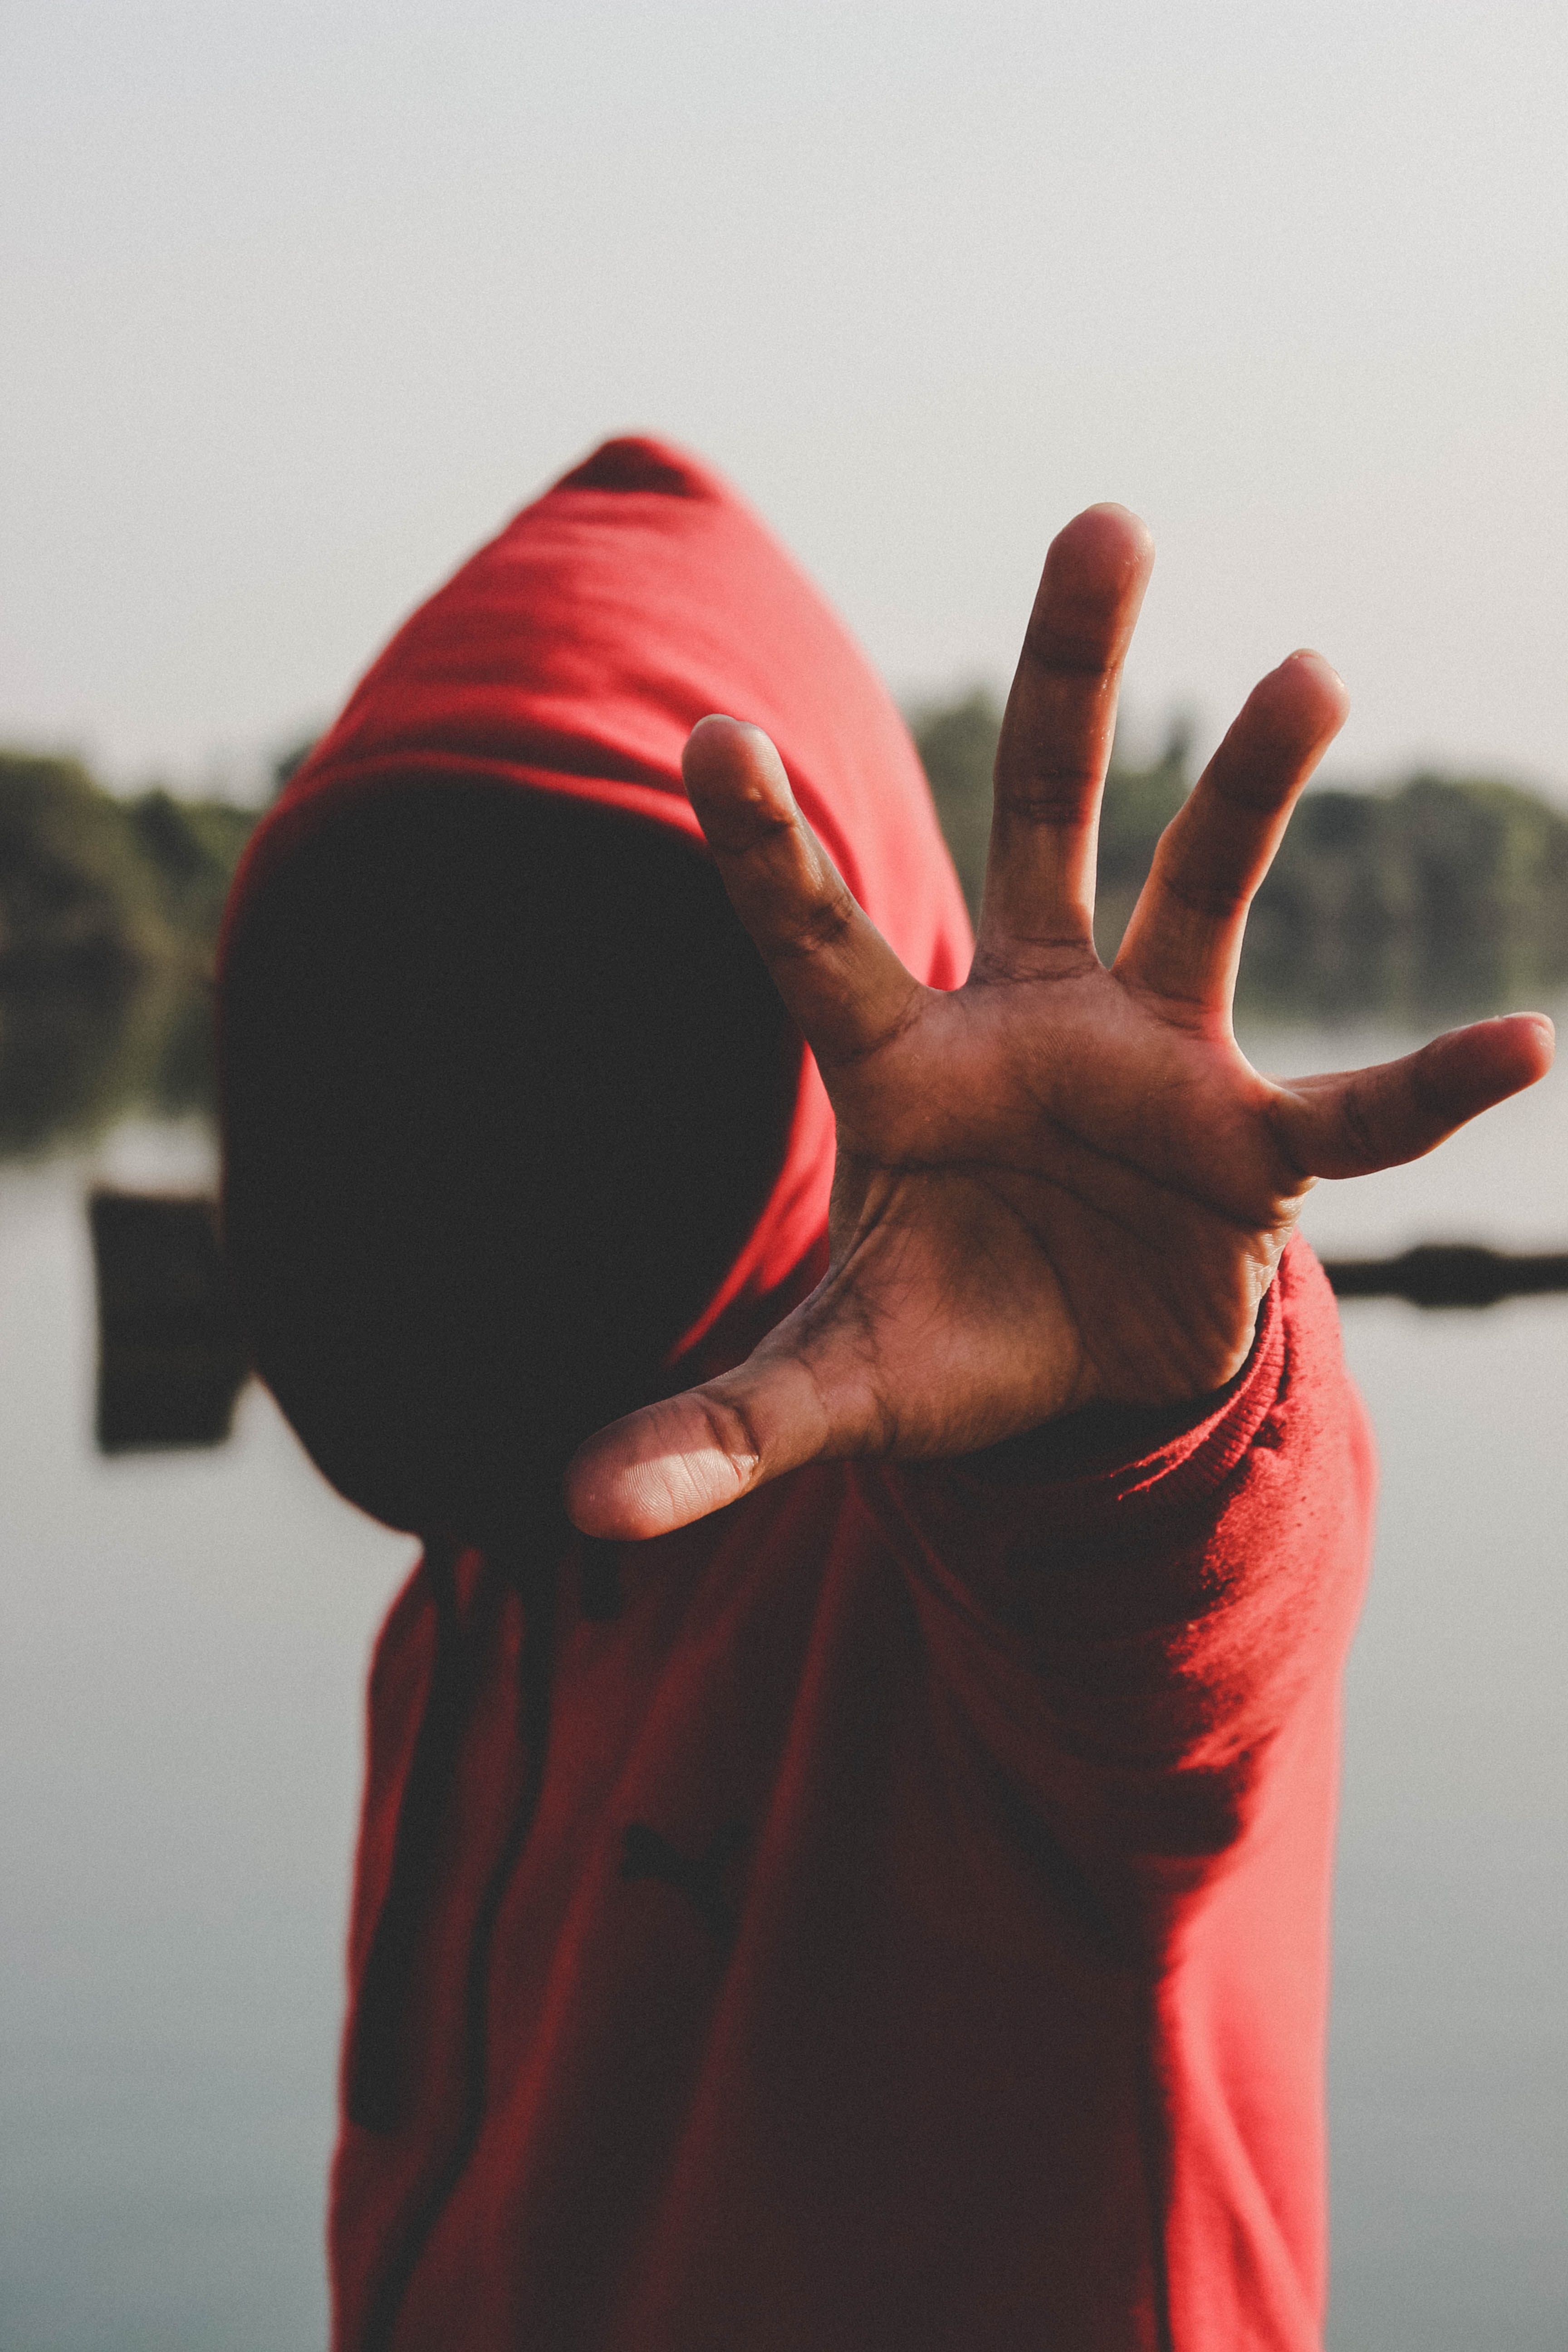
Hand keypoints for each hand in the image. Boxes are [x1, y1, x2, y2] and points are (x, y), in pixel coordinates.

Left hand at [566, 506, 1553, 1541]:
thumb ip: (719, 1430)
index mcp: (900, 1063)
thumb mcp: (831, 1385)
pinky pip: (1353, 1107)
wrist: (1072, 1373)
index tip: (710, 735)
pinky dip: (1433, 1083)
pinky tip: (1527, 1040)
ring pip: (1203, 893)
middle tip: (1105, 520)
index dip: (766, 846)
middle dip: (1070, 678)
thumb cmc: (941, 1340)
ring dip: (1251, 789)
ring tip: (1307, 673)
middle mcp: (1029, 1022)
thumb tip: (574, 1510)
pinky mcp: (1251, 1146)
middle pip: (1041, 817)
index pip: (817, 936)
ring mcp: (1152, 1063)